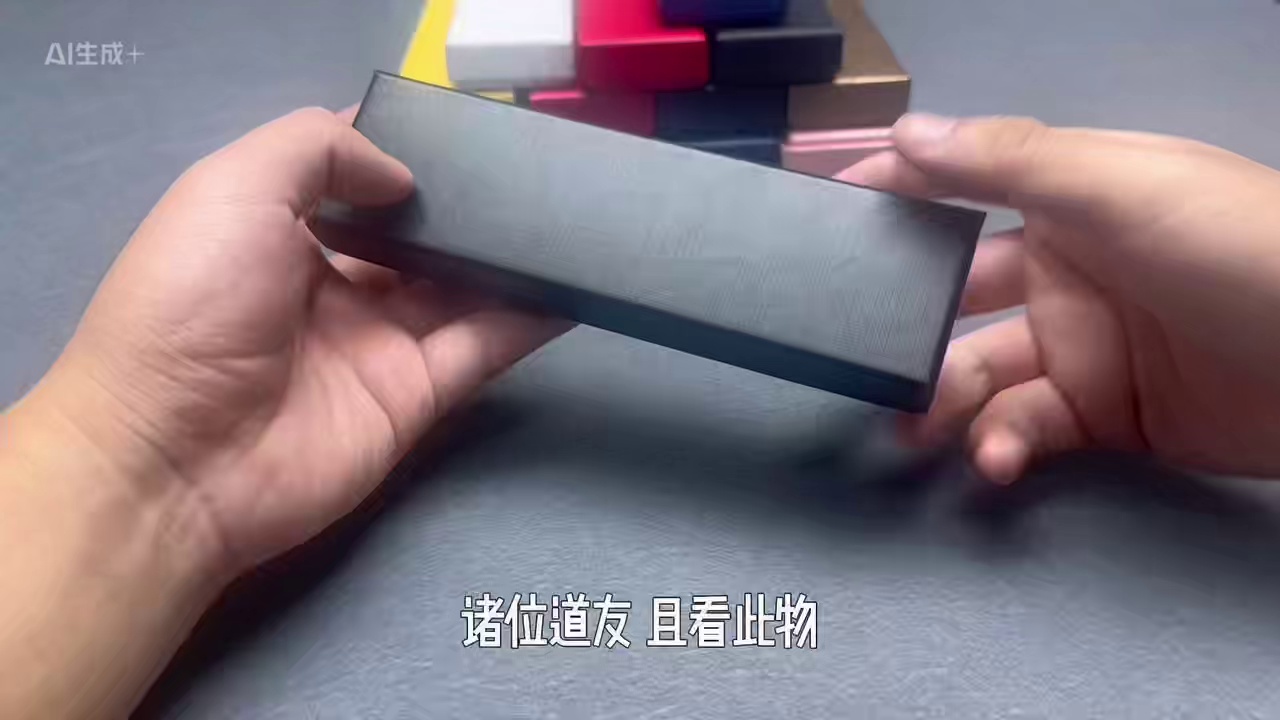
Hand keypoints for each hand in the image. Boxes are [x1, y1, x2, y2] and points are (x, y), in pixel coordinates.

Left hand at [16, 106, 566, 576]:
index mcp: (276, 231)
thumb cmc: (191, 306)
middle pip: (414, 235)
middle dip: (463, 204)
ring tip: (564, 215)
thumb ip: (319, 150)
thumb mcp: (232, 188)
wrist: (174, 460)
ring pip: (459, 287)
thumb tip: (403, 174)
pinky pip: (482, 346)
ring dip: (506, 255)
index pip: (352, 181)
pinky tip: (571, 282)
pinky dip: (529, 317)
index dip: (401, 152)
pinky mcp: (416, 396)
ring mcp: (377, 344)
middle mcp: (330, 285)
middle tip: (526, 168)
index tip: (460, 127)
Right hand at [841, 114, 1279, 483]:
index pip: (959, 187)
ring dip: (941, 400)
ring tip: (911, 429)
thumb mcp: (1120, 186)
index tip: (825, 217)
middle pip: (954, 297)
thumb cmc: (1232, 249)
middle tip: (855, 354)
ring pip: (979, 372)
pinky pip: (1027, 427)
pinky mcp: (1104, 418)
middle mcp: (1063, 272)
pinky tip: (995, 457)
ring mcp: (1081, 347)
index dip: (893, 194)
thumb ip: (1009, 161)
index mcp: (1064, 203)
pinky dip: (1001, 444)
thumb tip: (908, 130)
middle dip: (901, 323)